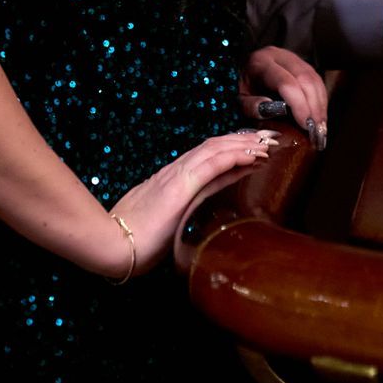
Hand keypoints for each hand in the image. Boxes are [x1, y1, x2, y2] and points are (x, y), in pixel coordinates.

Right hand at [107, 130, 276, 277]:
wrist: (112, 244)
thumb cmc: (132, 240)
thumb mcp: (161, 223)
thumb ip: (177, 214)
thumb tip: (192, 219)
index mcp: (171, 180)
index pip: (207, 157)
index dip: (232, 150)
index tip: (254, 149)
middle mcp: (176, 172)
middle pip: (215, 146)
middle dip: (244, 140)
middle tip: (269, 138)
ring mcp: (177, 175)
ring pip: (217, 149)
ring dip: (245, 144)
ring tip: (269, 143)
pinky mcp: (181, 185)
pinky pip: (213, 163)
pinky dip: (235, 156)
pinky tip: (253, 155)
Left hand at [239, 45, 328, 146]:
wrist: (242, 71)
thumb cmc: (242, 89)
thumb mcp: (238, 99)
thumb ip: (250, 105)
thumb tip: (268, 108)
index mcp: (261, 63)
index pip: (286, 82)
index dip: (299, 104)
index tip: (305, 125)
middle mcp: (279, 55)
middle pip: (305, 79)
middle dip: (314, 106)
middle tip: (317, 129)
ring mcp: (292, 57)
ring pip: (314, 79)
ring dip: (320, 104)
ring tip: (320, 126)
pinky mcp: (302, 63)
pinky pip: (316, 80)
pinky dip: (320, 99)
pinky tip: (320, 115)